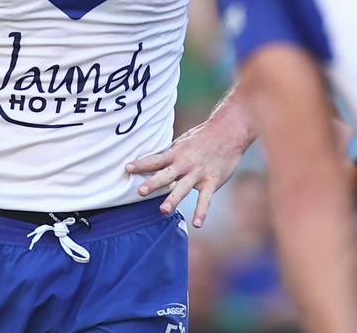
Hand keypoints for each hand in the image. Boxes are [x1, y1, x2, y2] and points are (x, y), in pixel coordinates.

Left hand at [126, 119, 246, 228]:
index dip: (141, 164)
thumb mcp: (182, 143)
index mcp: (176, 153)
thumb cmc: (202, 137)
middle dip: (153, 183)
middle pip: (166, 175)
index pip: (155, 160)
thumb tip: (152, 165)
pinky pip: (206, 199)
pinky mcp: (212, 181)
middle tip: (140, 192)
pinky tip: (197, 224)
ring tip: (163, 210)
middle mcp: (185, 164)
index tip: (127, 168)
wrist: (229, 131)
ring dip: (173, 199)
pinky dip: (202, 212)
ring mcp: (198, 173)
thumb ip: (170, 156)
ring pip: (183, 188)